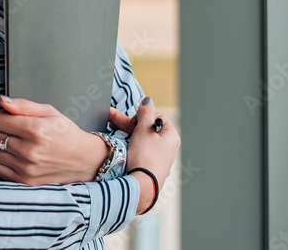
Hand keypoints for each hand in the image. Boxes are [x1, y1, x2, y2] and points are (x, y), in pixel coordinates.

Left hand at [0, 95, 109, 185]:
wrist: (83, 159)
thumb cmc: (66, 133)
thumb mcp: (49, 112)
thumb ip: (23, 105)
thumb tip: (1, 100)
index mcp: (35, 129)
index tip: (5, 117)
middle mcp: (29, 150)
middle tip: (8, 128)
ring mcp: (26, 168)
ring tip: (11, 141)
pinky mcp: (25, 180)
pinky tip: (11, 155)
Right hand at [111, 97, 179, 214]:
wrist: (141, 186)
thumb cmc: (144, 157)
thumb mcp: (143, 130)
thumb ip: (145, 113)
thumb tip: (148, 100)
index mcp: (172, 137)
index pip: (157, 117)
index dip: (143, 117)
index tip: (133, 124)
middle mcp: (168, 148)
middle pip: (148, 129)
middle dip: (132, 126)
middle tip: (115, 122)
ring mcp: (160, 159)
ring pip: (143, 141)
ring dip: (130, 137)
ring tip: (119, 139)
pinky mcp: (150, 168)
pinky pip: (141, 153)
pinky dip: (132, 149)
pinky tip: (125, 152)